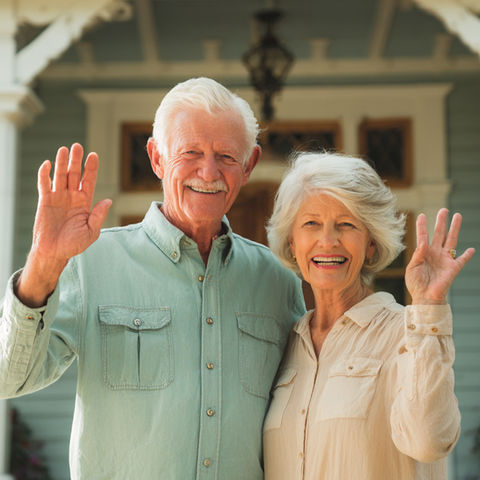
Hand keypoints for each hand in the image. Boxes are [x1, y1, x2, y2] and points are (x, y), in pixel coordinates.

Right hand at [15, 143, 110, 306]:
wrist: (54, 252)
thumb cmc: (74, 244)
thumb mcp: (91, 231)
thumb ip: (98, 216)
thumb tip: (108, 201)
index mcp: (85, 203)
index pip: (89, 181)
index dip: (91, 169)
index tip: (94, 155)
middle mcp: (72, 197)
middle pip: (75, 174)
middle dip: (76, 161)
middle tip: (78, 146)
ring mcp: (58, 198)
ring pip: (61, 176)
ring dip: (62, 163)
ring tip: (64, 149)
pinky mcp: (45, 201)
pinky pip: (44, 185)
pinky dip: (45, 174)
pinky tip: (48, 164)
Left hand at [405, 209, 474, 304]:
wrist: (424, 298)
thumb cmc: (415, 284)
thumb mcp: (412, 268)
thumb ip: (417, 255)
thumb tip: (422, 243)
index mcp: (423, 253)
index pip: (423, 236)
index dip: (422, 226)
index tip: (421, 215)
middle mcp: (435, 253)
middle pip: (439, 234)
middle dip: (441, 222)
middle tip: (444, 210)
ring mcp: (445, 260)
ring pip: (452, 240)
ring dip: (455, 229)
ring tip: (458, 216)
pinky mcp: (453, 268)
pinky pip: (462, 260)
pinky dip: (467, 255)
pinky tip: (471, 249)